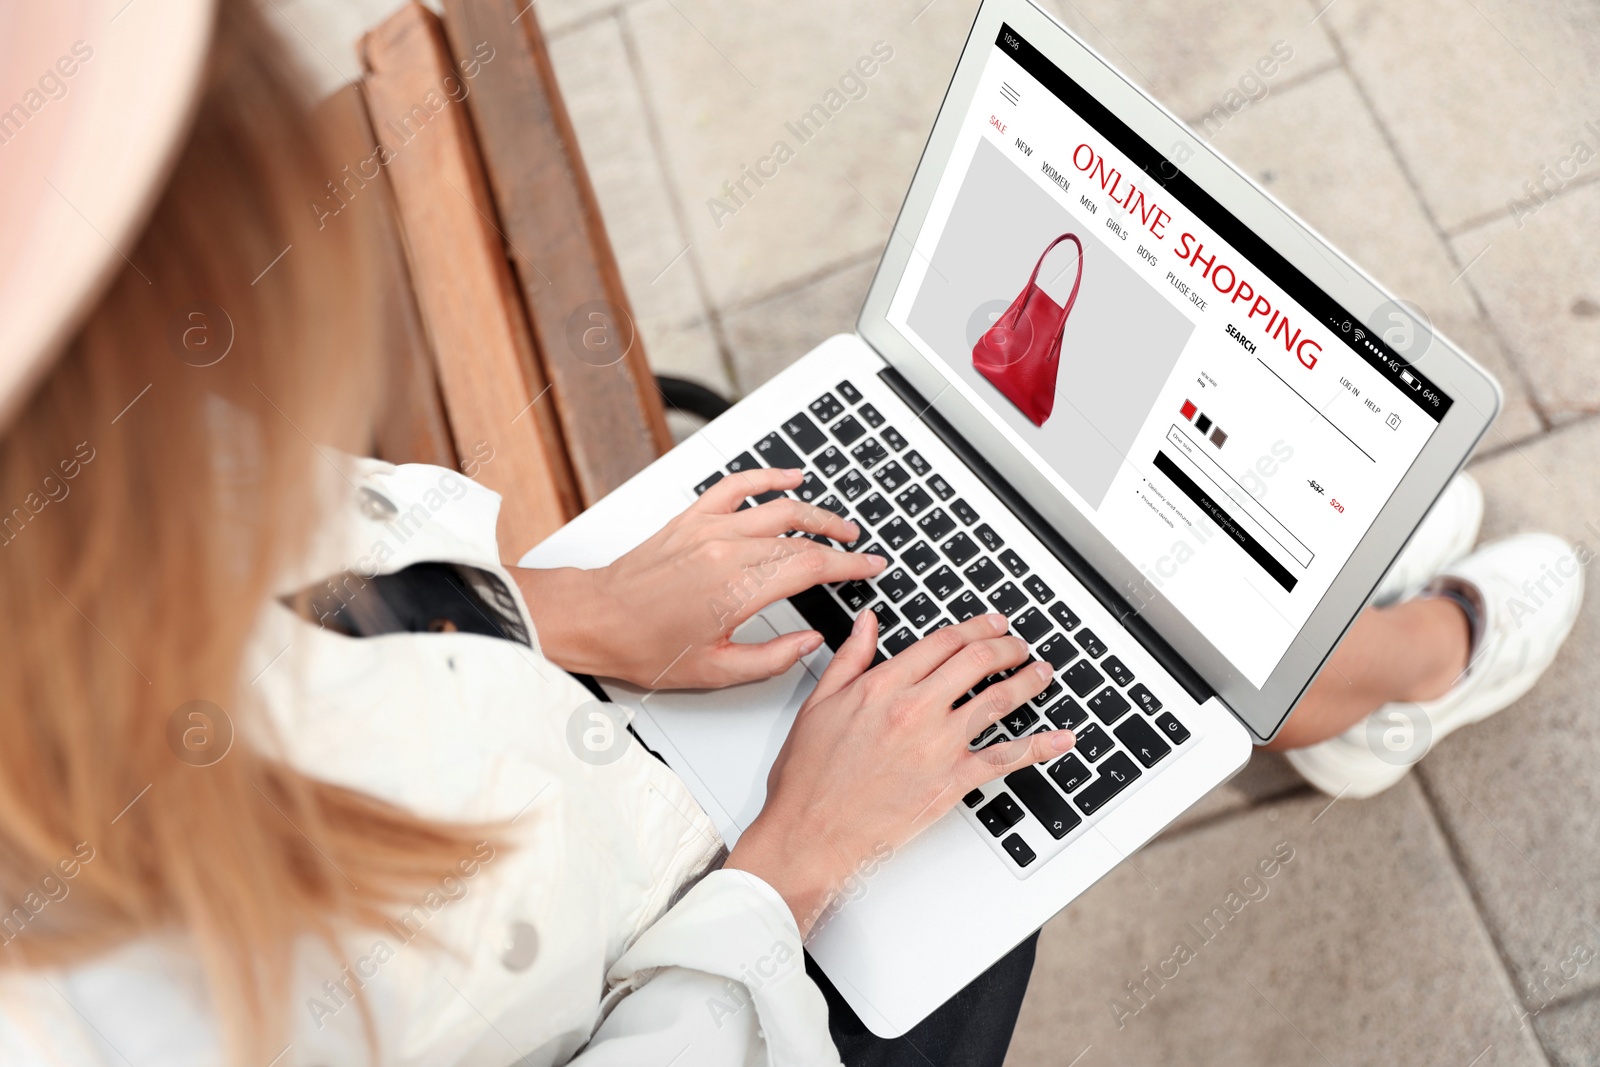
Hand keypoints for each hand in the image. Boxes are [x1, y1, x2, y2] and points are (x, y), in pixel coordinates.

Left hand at [514, 467, 886, 688]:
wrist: (594, 618)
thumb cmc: (643, 645)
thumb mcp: (716, 671)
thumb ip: (772, 659)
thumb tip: (810, 642)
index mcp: (736, 588)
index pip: (810, 567)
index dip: (848, 566)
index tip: (869, 567)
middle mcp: (726, 550)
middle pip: (800, 537)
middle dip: (839, 543)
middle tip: (862, 551)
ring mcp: (708, 528)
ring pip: (777, 507)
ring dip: (815, 512)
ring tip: (839, 524)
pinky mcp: (691, 519)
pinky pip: (736, 486)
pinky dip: (766, 477)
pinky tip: (788, 477)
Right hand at [725, 611, 1076, 936]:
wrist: (810, 834)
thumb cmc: (808, 779)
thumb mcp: (818, 704)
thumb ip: (849, 658)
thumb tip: (868, 623)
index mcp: (882, 686)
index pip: (943, 642)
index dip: (975, 627)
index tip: (991, 624)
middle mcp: (914, 709)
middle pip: (976, 662)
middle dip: (1006, 646)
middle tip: (1019, 644)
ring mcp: (937, 746)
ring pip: (996, 701)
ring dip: (1027, 682)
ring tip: (1041, 673)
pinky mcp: (951, 782)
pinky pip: (1005, 759)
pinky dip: (1039, 747)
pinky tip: (1059, 739)